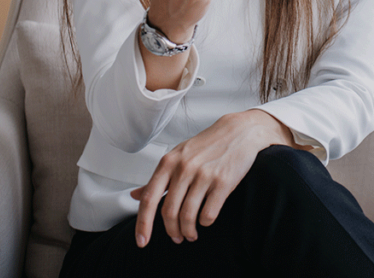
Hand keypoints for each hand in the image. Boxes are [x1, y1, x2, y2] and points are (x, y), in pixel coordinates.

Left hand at [129, 110, 296, 246]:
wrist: (240, 131)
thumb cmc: (207, 145)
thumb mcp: (178, 156)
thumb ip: (158, 178)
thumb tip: (134, 195)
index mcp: (169, 162)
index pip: (149, 199)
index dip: (143, 224)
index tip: (142, 241)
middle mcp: (184, 168)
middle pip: (168, 211)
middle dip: (171, 231)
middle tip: (176, 238)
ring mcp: (204, 175)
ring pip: (187, 215)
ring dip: (188, 231)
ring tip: (191, 234)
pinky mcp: (223, 182)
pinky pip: (208, 213)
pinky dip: (205, 222)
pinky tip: (206, 220)